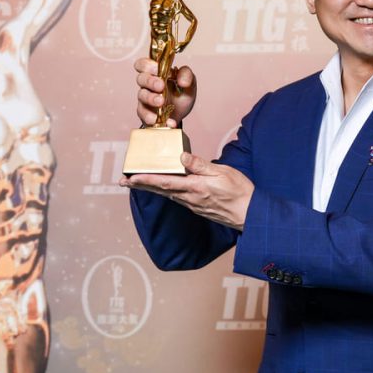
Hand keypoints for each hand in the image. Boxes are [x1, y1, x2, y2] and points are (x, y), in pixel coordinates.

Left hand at [120, 153, 253, 229]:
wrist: (250, 214)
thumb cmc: (239, 192)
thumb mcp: (222, 173)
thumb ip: (200, 165)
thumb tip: (181, 157)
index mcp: (195, 187)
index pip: (164, 182)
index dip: (145, 180)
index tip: (130, 178)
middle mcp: (190, 198)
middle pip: (160, 190)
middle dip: (141, 185)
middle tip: (123, 181)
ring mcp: (193, 205)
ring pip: (167, 194)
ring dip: (151, 188)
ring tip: (137, 183)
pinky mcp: (197, 208)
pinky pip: (176, 198)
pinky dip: (165, 192)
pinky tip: (162, 189)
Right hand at [134, 56, 195, 126]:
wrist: (180, 114)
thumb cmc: (180, 94)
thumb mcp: (189, 83)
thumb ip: (187, 76)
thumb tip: (183, 81)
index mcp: (156, 73)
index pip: (143, 64)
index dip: (147, 65)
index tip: (157, 68)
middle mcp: (148, 84)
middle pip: (141, 78)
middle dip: (150, 81)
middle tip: (161, 86)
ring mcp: (145, 99)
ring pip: (142, 95)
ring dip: (151, 98)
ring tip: (161, 103)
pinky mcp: (145, 113)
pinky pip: (144, 114)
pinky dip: (153, 117)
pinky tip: (166, 120)